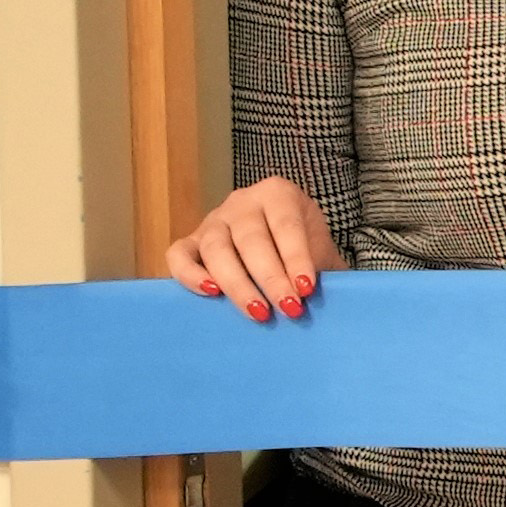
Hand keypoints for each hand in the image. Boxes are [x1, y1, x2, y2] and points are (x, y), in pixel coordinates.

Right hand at [165, 176, 344, 321]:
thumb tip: (326, 298)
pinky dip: (189, 275)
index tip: (307, 289)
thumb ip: (321, 268)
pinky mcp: (190, 242)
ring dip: (237, 284)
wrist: (282, 248)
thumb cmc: (304, 251)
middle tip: (288, 308)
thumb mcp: (320, 252)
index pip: (286, 226)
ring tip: (258, 312)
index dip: (296, 258)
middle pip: (250, 239)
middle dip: (271, 277)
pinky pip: (179, 255)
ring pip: (216, 249)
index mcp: (278, 194)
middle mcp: (241, 202)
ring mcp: (212, 220)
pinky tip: (211, 294)